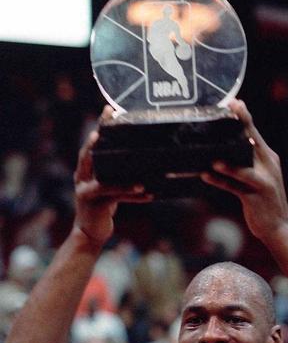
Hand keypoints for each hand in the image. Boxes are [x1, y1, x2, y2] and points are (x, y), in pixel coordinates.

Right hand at [73, 106, 152, 245]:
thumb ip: (118, 172)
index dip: (100, 127)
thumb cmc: (104, 206)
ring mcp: (86, 191)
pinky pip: (116, 197)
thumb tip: (144, 157)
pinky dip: (132, 195)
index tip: (109, 110)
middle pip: (90, 155)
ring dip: (124, 177)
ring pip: (105, 180)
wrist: (90, 233)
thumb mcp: (110, 186)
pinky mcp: (95, 205)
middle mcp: (83, 177)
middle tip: (108, 126)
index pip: (93, 144)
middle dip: (100, 140)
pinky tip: (149, 193)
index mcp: (87, 170)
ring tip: (138, 167)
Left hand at [200, 100, 287, 241]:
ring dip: (228, 163)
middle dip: (240, 125)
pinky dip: (220, 181)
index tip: (233, 101)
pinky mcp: (255, 197)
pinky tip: (206, 175)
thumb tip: (221, 150)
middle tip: (226, 110)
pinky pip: (234, 187)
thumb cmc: (263, 201)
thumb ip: (244, 162)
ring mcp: (263, 181)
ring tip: (213, 156)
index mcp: (268, 158)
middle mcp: (268, 166)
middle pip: (252, 141)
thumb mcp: (257, 177)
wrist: (279, 227)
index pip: (254, 133)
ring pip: (243, 168)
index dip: (244, 116)